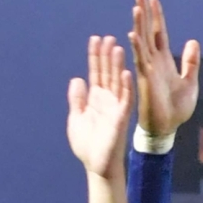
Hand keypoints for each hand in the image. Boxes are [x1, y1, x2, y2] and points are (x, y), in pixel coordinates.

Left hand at [67, 36, 132, 177]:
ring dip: (117, 65)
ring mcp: (116, 108)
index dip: (95, 56)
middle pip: (107, 73)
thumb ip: (77, 99)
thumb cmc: (87, 145)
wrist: (96, 165)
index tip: (95, 39)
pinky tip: (125, 73)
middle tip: (108, 37)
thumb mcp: (77, 117)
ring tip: (117, 47)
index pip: (96, 72)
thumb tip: (77, 78)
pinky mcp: (121, 118)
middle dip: (107, 55)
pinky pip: (125, 100)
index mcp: (96, 99)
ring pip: (117, 82)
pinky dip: (126, 86)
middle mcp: (107, 100)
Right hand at [128, 0, 199, 137]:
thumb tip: (193, 41)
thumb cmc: (176, 108)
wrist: (168, 128)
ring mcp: (148, 69)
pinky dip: (137, 47)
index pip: (159, 33)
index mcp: (164, 61)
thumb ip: (190, 62)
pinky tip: (133, 34)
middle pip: (147, 31)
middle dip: (143, 13)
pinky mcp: (146, 79)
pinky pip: (140, 60)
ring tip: (136, 7)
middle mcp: (153, 61)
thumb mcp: (190, 81)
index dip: (156, 16)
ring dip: (139, 25)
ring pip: (142, 42)